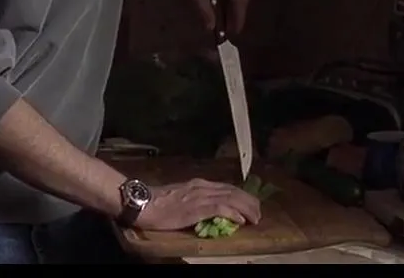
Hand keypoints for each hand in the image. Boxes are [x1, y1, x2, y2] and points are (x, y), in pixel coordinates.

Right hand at [134, 179, 261, 231]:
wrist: (144, 203)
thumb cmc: (158, 203)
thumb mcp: (180, 196)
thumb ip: (195, 199)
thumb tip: (208, 207)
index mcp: (199, 184)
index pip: (226, 187)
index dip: (241, 195)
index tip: (251, 204)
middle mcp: (203, 187)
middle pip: (233, 191)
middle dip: (249, 201)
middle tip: (258, 213)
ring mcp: (200, 196)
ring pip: (231, 198)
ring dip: (246, 208)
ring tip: (256, 217)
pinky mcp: (197, 207)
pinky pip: (220, 208)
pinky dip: (233, 213)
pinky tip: (241, 220)